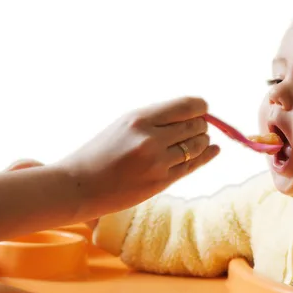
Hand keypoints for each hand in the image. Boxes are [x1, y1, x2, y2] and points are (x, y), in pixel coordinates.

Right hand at [56, 96, 218, 219]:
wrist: (78, 186)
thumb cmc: (101, 152)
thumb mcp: (125, 124)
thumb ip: (157, 118)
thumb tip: (195, 111)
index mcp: (139, 118)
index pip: (187, 106)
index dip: (200, 107)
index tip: (202, 108)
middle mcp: (151, 139)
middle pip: (195, 125)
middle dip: (201, 124)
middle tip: (199, 126)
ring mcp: (157, 162)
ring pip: (197, 145)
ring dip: (203, 140)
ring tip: (199, 139)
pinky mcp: (161, 182)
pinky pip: (193, 165)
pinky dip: (207, 155)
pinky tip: (213, 150)